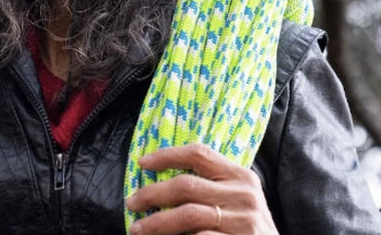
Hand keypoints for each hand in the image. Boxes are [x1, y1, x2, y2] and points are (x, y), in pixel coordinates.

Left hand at [124, 143, 279, 234]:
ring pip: (187, 214)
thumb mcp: (238, 200)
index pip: (199, 153)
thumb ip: (212, 186)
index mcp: (241, 176)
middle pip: (187, 185)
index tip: (142, 163)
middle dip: (152, 194)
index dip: (167, 155)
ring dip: (156, 222)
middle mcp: (244, 194)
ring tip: (137, 229)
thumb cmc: (248, 230)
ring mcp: (243, 220)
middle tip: (132, 202)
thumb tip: (162, 180)